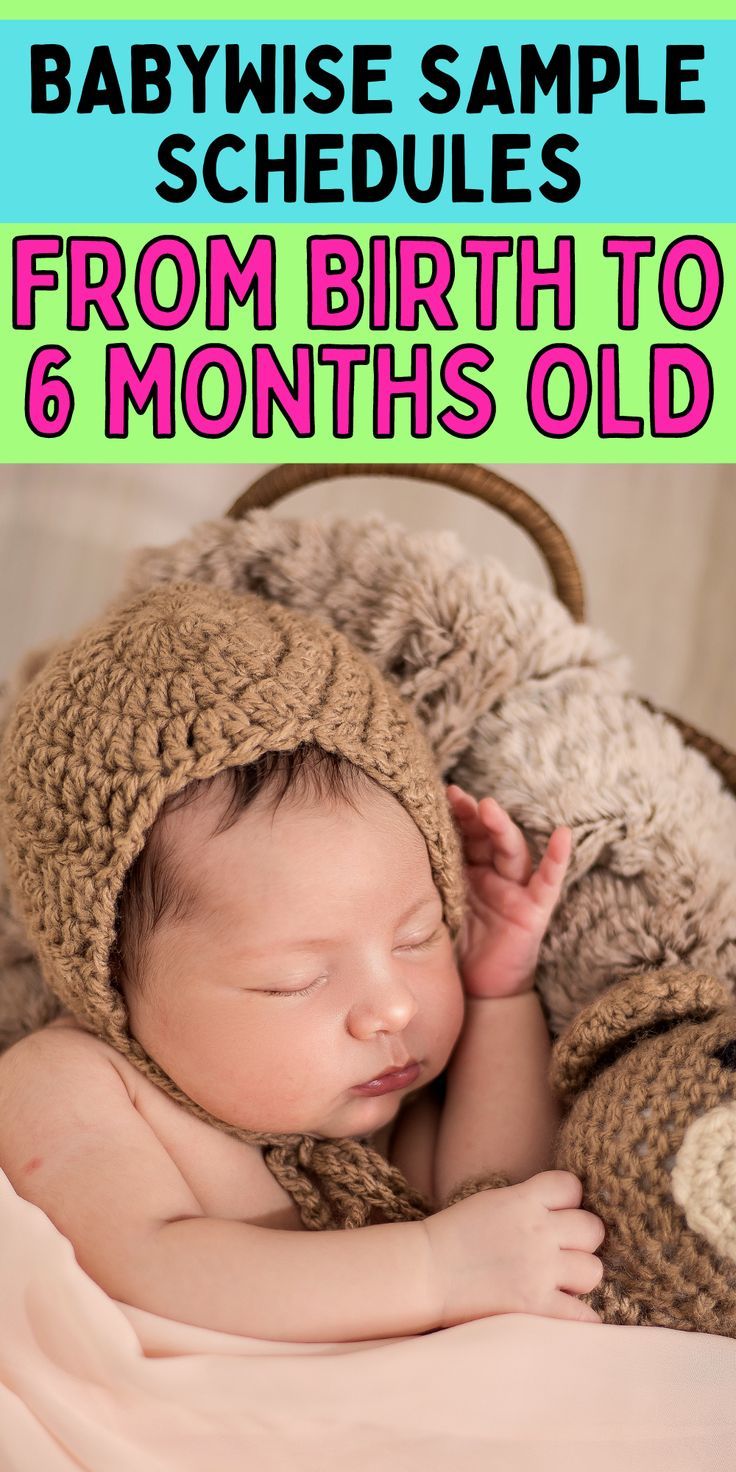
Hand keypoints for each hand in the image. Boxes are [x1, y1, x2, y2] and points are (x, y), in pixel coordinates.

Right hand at [423, 1170, 603, 1328]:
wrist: (424, 1273)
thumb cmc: (453, 1237)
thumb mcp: (491, 1203)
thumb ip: (527, 1202)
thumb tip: (562, 1211)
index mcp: (522, 1200)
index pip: (571, 1186)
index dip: (569, 1202)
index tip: (556, 1217)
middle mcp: (537, 1231)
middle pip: (592, 1229)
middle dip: (581, 1241)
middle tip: (560, 1254)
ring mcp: (538, 1270)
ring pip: (593, 1270)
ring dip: (579, 1278)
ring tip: (557, 1283)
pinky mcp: (536, 1306)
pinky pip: (584, 1314)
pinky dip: (577, 1317)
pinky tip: (561, 1313)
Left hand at [446, 783, 570, 998]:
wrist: (479, 990)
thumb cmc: (457, 946)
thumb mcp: (436, 911)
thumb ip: (425, 886)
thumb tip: (383, 858)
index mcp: (469, 872)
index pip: (464, 837)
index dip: (455, 816)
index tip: (439, 796)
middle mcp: (493, 875)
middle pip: (487, 838)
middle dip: (474, 816)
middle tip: (458, 797)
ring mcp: (515, 890)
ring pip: (512, 851)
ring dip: (502, 828)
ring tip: (489, 808)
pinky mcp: (534, 910)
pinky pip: (548, 881)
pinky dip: (557, 857)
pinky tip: (562, 835)